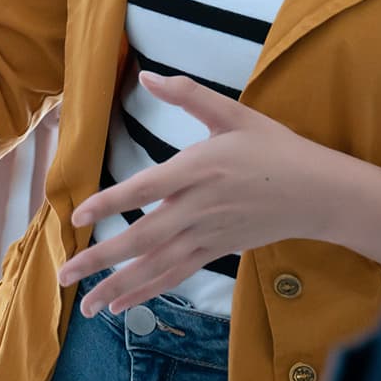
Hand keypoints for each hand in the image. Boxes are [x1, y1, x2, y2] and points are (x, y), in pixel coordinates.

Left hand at [57, 73, 335, 315]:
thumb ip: (187, 94)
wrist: (316, 192)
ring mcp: (207, 235)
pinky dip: (147, 291)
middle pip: (142, 238)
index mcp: (198, 169)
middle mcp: (198, 208)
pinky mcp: (216, 252)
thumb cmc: (272, 147)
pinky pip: (176, 275)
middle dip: (100, 258)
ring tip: (83, 305)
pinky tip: (121, 304)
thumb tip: (147, 75)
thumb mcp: (232, 112)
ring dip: (118, 285)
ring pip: (156, 266)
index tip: (76, 216)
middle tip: (64, 273)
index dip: (109, 203)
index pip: (144, 188)